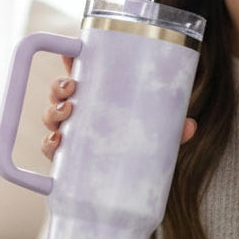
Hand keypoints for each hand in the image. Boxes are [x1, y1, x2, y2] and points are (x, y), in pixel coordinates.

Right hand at [41, 56, 197, 161]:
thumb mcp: (157, 132)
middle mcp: (79, 114)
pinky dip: (48, 144)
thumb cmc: (139, 147)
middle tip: (71, 87)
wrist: (130, 186)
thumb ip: (172, 128)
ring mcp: (70, 136)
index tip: (69, 51)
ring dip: (54, 110)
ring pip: (51, 116)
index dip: (69, 59)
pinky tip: (56, 140)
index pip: (79, 74)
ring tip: (67, 109)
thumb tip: (190, 125)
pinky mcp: (65, 161)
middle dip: (59, 86)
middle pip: (58, 93)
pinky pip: (49, 150)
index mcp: (96, 99)